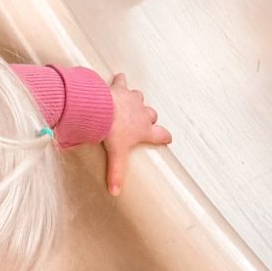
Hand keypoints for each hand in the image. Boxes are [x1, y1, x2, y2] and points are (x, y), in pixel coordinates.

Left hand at [102, 72, 171, 197]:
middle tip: (145, 121)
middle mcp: (142, 113)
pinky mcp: (121, 88)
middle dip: (150, 117)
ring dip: (137, 100)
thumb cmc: (112, 131)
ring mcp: (133, 99)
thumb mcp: (116, 155)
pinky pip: (123, 82)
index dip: (165, 137)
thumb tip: (115, 192)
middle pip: (152, 114)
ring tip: (133, 101)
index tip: (168, 138)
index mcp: (144, 130)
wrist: (102, 110)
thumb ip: (117, 174)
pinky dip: (121, 81)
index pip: (161, 134)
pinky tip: (119, 78)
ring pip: (140, 97)